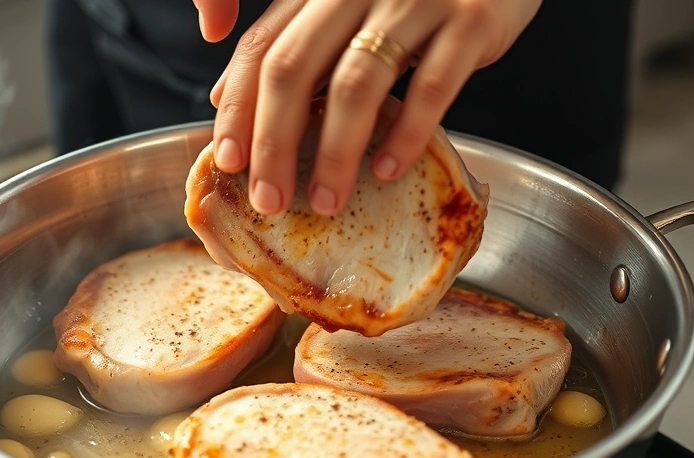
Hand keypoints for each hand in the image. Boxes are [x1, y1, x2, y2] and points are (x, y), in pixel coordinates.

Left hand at [195, 0, 540, 215]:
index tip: (227, 161)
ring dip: (335, 151)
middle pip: (294, 68)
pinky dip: (406, 133)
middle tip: (268, 199)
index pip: (262, 49)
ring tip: (326, 201)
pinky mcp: (471, 20)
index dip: (239, 107)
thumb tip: (223, 95)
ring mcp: (415, 1)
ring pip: (356, 81)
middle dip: (274, 142)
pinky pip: (433, 84)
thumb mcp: (342, 6)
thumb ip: (286, 40)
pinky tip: (390, 170)